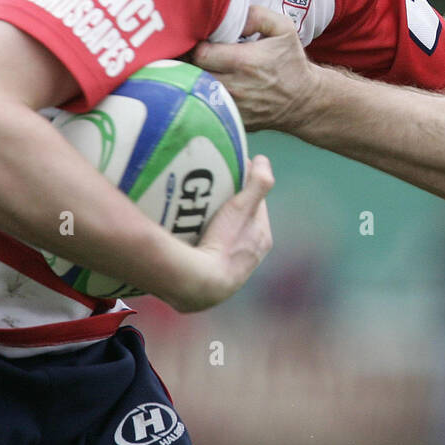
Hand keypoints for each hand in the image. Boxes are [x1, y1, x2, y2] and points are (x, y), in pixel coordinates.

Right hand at [160, 154, 274, 311]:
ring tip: (189, 216)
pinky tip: (180, 241)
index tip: (227, 176)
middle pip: (237, 224)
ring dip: (209, 229)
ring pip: (220, 242)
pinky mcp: (207, 284)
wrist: (199, 284)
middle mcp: (249, 259)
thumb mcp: (243, 206)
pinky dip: (196, 247)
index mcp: (262, 239)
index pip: (256, 205)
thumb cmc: (224, 242)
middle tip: (203, 194)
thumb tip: (263, 160)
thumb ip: (258, 182)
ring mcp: (228, 274)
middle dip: (225, 208)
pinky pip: (202, 258)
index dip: (244, 188)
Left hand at [193, 6, 313, 131]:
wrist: (304, 100)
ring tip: (207, 70)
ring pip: (197, 91)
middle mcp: (234, 87)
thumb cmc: (291, 63)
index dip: (198, 46)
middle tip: (203, 56)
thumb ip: (256, 15)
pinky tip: (216, 88)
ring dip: (196, 79)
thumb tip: (230, 17)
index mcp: (243, 62)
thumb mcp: (283, 29)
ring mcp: (232, 107)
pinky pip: (207, 107)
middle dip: (193, 62)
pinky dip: (207, 96)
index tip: (206, 43)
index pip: (200, 53)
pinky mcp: (231, 120)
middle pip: (192, 73)